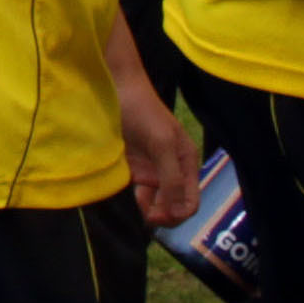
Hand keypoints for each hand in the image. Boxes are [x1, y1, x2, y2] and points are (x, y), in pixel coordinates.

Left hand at [119, 63, 198, 228]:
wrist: (114, 87)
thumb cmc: (142, 111)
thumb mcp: (161, 143)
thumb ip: (172, 177)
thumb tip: (180, 212)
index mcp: (186, 163)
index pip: (190, 202)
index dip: (177, 214)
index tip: (156, 215)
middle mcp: (171, 169)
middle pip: (172, 205)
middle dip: (161, 214)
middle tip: (143, 214)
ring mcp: (151, 168)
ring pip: (154, 201)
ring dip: (145, 207)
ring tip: (133, 202)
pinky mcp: (132, 166)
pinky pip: (136, 190)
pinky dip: (132, 197)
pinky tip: (125, 192)